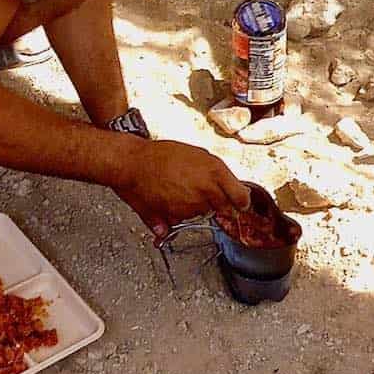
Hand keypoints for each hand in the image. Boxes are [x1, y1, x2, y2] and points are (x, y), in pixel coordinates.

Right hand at [112, 138, 249, 241]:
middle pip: (224, 208)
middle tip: (202, 193)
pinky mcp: (178, 215)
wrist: (133, 163)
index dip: (240, 202)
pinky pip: (185, 218)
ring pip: (204, 213)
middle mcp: (207, 189)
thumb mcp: (194, 154)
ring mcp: (193, 204)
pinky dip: (180, 212)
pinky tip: (170, 197)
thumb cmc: (160, 155)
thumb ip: (213, 172)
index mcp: (215, 170)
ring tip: (180, 189)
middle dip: (216, 204)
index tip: (239, 203)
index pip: (241, 197)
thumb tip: (225, 187)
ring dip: (196, 207)